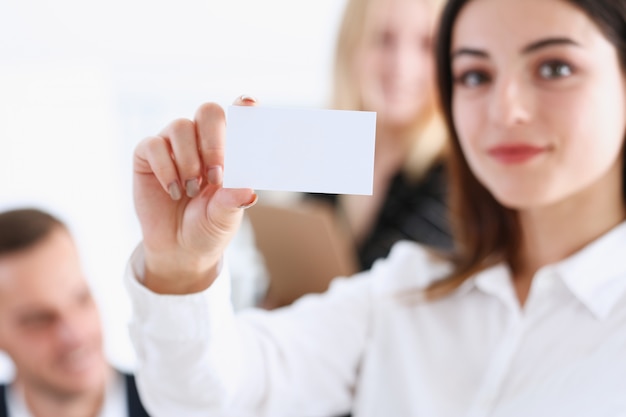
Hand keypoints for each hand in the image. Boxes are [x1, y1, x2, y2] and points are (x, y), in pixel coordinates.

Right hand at [133, 96, 257, 293]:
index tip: (248, 104)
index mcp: (229, 149)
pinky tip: (173, 191)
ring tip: (193, 190)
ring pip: (181, 127)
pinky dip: (165, 169)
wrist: (179, 248)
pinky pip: (154, 145)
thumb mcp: (225, 217)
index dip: (244, 106)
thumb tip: (248, 191)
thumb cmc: (209, 226)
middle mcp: (202, 140)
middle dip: (213, 140)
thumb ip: (233, 201)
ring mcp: (174, 145)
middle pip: (208, 112)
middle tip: (216, 174)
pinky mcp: (147, 155)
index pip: (238, 117)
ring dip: (189, 161)